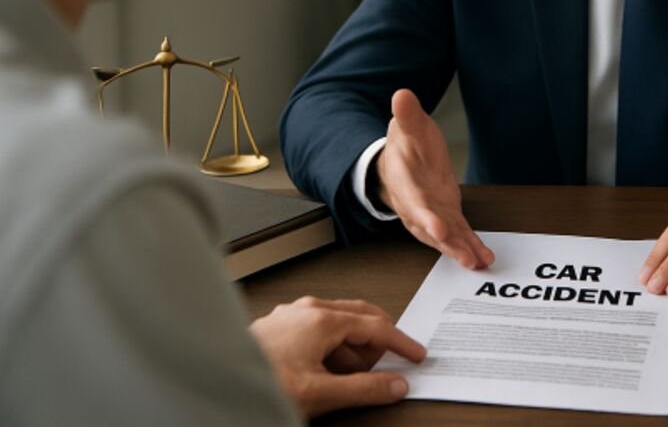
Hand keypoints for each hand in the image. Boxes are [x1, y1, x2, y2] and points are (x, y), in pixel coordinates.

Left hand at [249, 296, 425, 417]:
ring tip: (348, 378)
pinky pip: (316, 330)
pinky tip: (323, 372)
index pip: (377, 326)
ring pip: (336, 324)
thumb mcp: (320, 393)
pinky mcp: (276, 329)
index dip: (401, 343)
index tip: (415, 355)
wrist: (215, 382)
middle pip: (359, 317)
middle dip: (376, 343)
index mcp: (322, 319)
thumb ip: (364, 389)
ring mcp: (289, 317)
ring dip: (351, 349)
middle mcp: (306, 310)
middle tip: (387, 365)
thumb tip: (394, 385)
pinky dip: (330, 348)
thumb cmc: (258, 383)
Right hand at [374, 89, 494, 268]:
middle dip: (447, 243)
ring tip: (477, 262)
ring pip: (445, 237)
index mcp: (405, 183)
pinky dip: (469, 246)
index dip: (425, 217)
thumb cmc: (405, 145)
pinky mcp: (445, 217)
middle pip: (430, 227)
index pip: (414, 201)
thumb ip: (407, 115)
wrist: (398, 162)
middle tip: (464, 257)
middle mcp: (416, 205)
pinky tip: (483, 258)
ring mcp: (431, 214)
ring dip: (460, 250)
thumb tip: (401, 95)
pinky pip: (457, 234)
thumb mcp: (408, 126)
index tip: (437, 229)